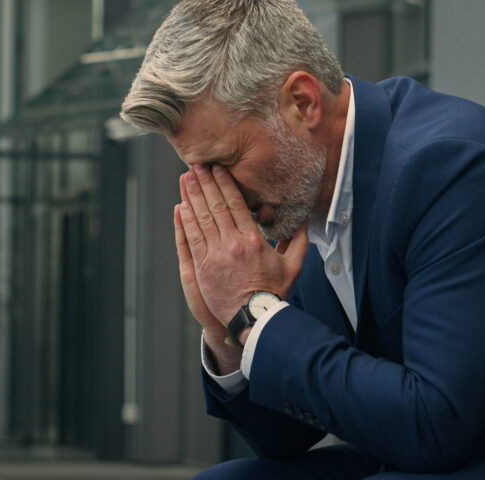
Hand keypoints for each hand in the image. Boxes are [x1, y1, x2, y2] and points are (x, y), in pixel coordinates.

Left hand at [178, 163, 307, 327]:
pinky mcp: (202, 268)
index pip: (235, 204)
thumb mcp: (293, 265)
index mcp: (253, 240)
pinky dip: (185, 221)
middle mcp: (232, 244)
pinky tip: (180, 206)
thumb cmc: (274, 292)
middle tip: (196, 164)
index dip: (224, 184)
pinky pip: (191, 239)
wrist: (255, 319)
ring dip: (191, 196)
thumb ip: (298, 240)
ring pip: (200, 219)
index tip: (218, 169)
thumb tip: (304, 219)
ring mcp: (215, 256)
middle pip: (215, 206)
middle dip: (204, 183)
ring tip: (186, 178)